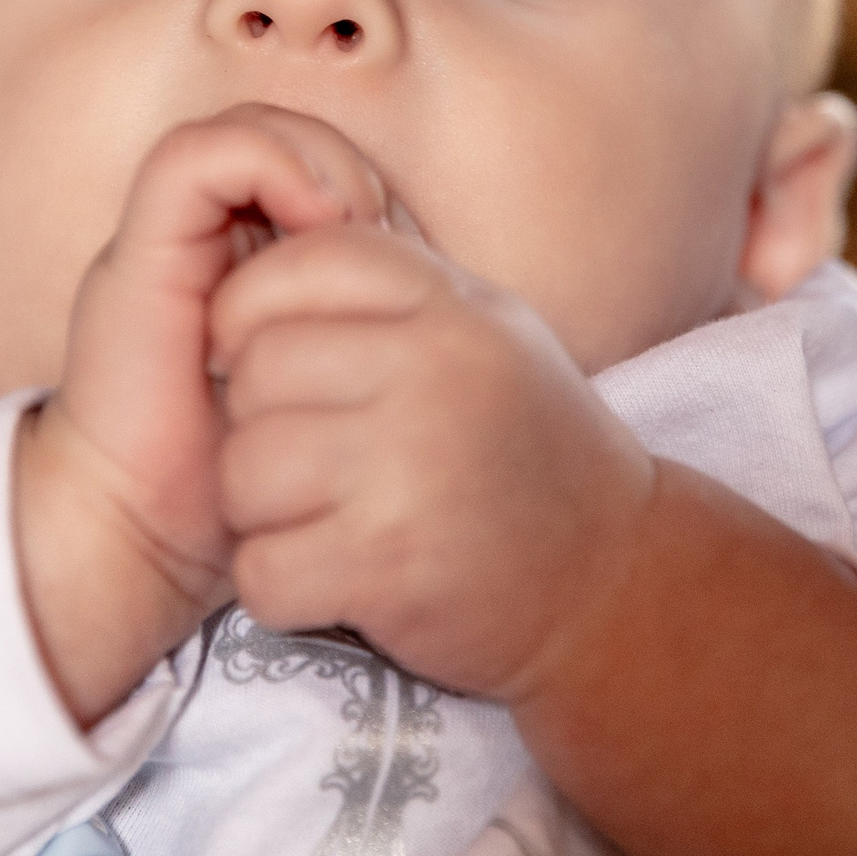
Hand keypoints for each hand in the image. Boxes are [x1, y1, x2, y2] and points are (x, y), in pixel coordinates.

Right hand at [15, 105, 393, 723]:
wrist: (149, 539)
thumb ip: (375, 337)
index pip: (323, 170)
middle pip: (290, 139)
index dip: (376, 191)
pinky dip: (266, 166)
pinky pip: (195, 158)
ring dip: (314, 160)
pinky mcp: (137, 252)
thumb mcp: (342, 395)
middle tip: (389, 237)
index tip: (417, 258)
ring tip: (351, 220)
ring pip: (246, 128)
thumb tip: (449, 284)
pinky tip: (312, 219)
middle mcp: (208, 244)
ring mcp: (169, 243)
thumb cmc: (250, 485)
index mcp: (254, 269)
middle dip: (353, 170)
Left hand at [209, 223, 656, 701]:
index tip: (271, 367)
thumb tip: (243, 274)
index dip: (249, 315)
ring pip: (242, 474)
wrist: (614, 578)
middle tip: (309, 464)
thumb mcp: (481, 331)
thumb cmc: (524, 448)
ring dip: (263, 515)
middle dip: (256, 426)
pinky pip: (261, 570)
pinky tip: (336, 581)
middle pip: (254, 374)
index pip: (295, 267)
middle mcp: (434, 373)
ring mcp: (411, 470)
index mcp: (451, 306)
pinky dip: (281, 588)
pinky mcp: (390, 565)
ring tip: (325, 522)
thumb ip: (384, 292)